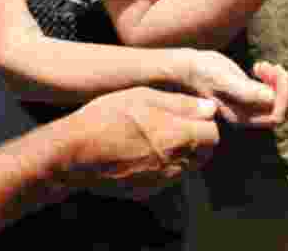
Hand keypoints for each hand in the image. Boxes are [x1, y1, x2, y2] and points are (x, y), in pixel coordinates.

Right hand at [61, 87, 219, 199]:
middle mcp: (174, 163)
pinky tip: (143, 152)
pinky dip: (163, 166)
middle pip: (203, 154)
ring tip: (158, 136)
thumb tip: (209, 108)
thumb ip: (181, 104)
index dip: (204, 122)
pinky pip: (166, 178)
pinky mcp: (145, 190)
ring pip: (186, 167)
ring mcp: (160, 180)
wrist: (75, 152)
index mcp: (179, 136)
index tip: (191, 114)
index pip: (212, 133)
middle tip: (177, 125)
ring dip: (181, 153)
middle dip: (197, 139)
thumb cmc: (108, 117)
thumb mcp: (144, 97)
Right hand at [173, 50, 287, 127]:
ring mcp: (249, 105)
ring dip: (279, 82)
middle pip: (281, 110)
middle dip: (283, 88)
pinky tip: (258, 66)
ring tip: (264, 65)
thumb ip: (245, 90)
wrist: (189, 68)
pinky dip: (273, 78)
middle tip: (272, 67)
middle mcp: (248, 115)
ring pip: (278, 101)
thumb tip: (270, 98)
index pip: (276, 115)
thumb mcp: (222, 78)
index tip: (274, 71)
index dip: (282, 95)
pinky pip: (272, 92)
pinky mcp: (248, 94)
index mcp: (242, 116)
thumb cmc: (202, 72)